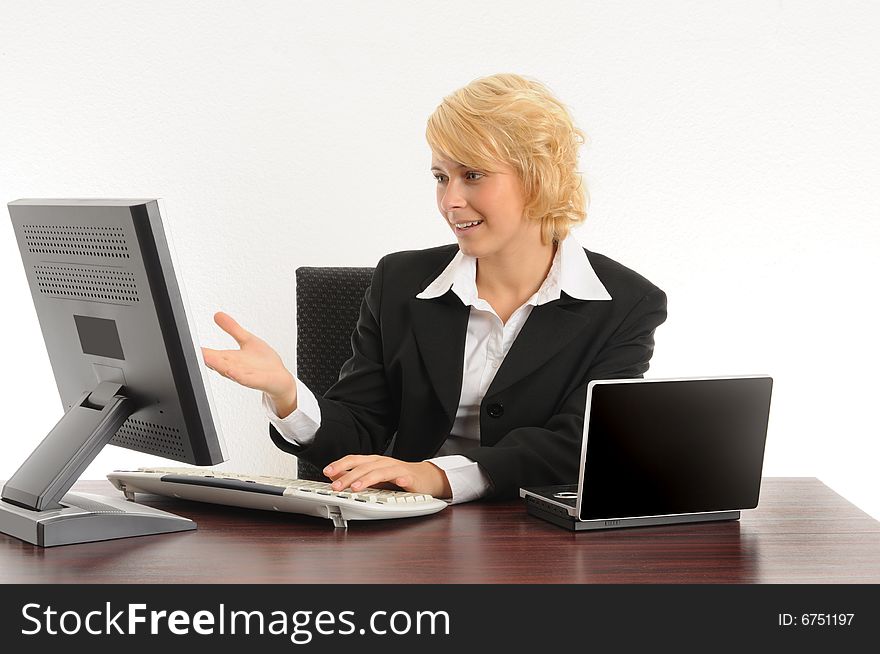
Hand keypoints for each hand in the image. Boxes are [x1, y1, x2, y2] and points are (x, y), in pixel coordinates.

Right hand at [202, 311, 296, 415]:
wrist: (280, 380)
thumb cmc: (264, 363)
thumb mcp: (247, 340)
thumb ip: (233, 328)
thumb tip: (217, 314)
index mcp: (230, 359)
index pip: (211, 354)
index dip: (200, 350)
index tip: (188, 344)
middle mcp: (234, 368)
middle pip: (216, 362)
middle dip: (205, 357)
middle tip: (194, 351)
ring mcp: (245, 375)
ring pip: (228, 371)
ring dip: (218, 366)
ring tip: (207, 359)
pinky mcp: (257, 381)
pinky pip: (246, 379)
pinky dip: (238, 376)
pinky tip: (232, 371)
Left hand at [323, 455, 451, 498]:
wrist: (424, 478)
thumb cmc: (398, 478)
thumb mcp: (373, 478)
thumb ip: (355, 477)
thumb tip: (334, 478)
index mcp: (373, 462)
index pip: (354, 460)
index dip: (340, 465)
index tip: (327, 471)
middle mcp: (383, 463)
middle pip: (363, 467)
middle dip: (348, 477)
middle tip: (336, 487)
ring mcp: (397, 469)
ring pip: (380, 472)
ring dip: (367, 479)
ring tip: (356, 487)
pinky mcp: (410, 477)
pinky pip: (404, 477)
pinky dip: (401, 479)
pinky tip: (398, 483)